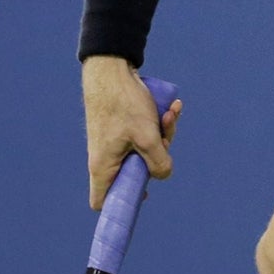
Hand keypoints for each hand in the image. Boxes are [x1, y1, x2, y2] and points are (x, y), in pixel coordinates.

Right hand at [82, 57, 182, 208]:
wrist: (111, 68)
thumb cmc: (124, 103)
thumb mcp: (147, 136)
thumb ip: (159, 162)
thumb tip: (163, 175)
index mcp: (103, 167)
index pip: (102, 201)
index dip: (119, 205)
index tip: (142, 197)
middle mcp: (106, 158)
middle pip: (134, 174)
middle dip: (156, 157)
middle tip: (163, 139)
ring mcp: (113, 143)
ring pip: (143, 152)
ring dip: (161, 135)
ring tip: (170, 113)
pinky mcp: (121, 129)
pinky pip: (143, 136)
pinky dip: (156, 125)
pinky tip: (171, 108)